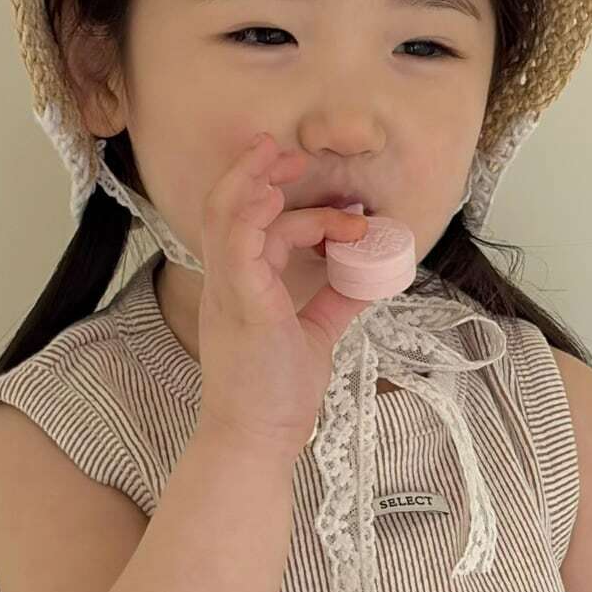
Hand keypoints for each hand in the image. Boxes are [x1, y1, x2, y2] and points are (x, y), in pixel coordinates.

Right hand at [189, 134, 372, 451]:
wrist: (255, 439)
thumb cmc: (276, 396)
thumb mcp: (314, 335)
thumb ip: (335, 302)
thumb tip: (367, 276)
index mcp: (239, 289)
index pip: (250, 229)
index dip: (288, 207)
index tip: (332, 206)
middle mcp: (226, 284)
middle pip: (224, 209)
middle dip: (254, 171)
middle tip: (285, 152)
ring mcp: (229, 292)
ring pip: (227, 217)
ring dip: (255, 181)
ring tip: (285, 160)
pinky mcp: (243, 305)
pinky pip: (237, 246)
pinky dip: (254, 215)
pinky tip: (274, 196)